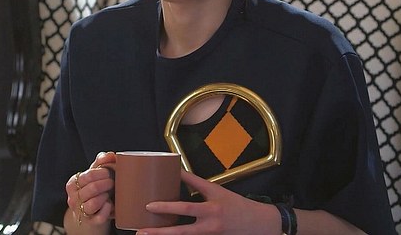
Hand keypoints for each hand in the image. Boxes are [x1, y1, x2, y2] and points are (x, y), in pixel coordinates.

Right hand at [65, 152, 116, 227]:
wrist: (89, 215)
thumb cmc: (93, 191)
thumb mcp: (93, 175)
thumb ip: (100, 162)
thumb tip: (110, 155)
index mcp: (72, 184)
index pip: (87, 176)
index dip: (100, 173)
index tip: (108, 172)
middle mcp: (73, 198)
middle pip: (91, 189)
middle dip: (106, 184)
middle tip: (112, 182)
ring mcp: (81, 211)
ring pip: (93, 204)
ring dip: (105, 197)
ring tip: (110, 194)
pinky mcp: (90, 222)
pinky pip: (99, 217)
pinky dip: (106, 210)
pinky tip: (110, 205)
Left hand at [136, 170, 278, 234]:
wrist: (258, 224)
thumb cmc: (236, 204)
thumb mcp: (217, 190)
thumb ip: (196, 182)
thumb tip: (177, 170)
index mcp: (211, 208)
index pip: (186, 206)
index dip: (167, 206)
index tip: (149, 205)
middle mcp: (210, 224)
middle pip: (182, 230)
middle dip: (161, 232)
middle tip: (142, 230)